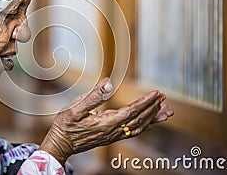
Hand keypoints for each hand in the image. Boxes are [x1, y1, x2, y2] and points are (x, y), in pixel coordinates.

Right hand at [39, 78, 173, 164]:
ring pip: (138, 128)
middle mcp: (113, 131)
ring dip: (153, 118)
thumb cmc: (65, 125)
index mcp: (106, 123)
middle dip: (153, 108)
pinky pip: (132, 132)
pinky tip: (150, 122)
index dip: (145, 102)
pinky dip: (144, 125)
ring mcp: (113, 136)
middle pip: (139, 120)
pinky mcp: (111, 137)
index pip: (132, 112)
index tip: (157, 94)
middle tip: (164, 98)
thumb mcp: (74, 109)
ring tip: (166, 111)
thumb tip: (108, 83)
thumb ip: (93, 96)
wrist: (60, 143)